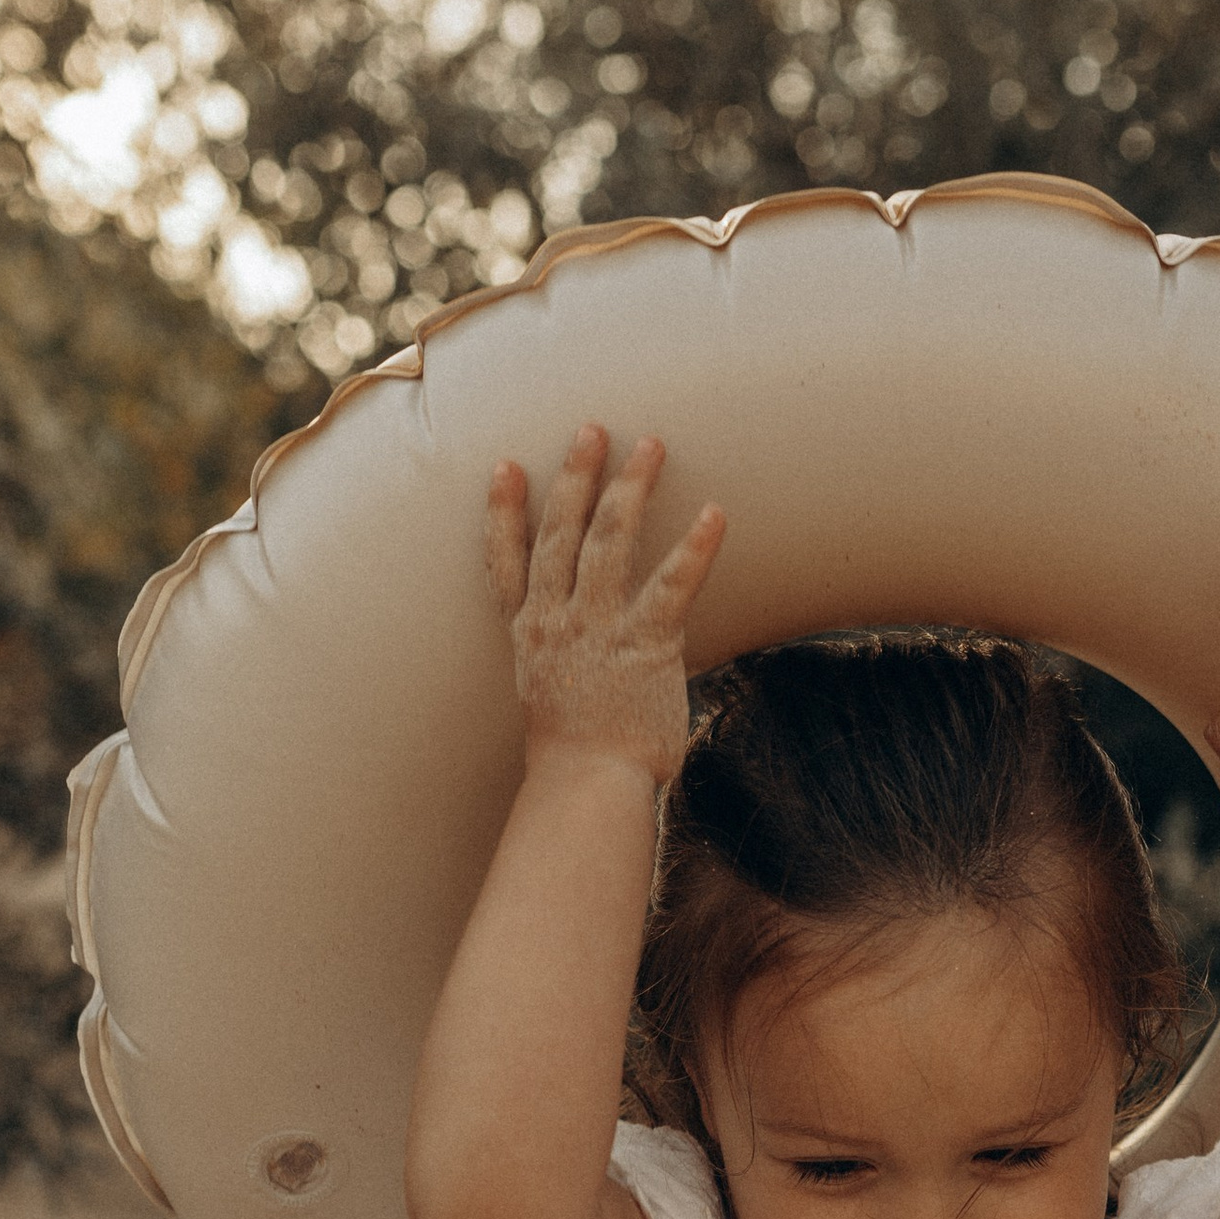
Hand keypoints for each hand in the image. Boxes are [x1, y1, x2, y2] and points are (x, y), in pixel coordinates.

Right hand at [490, 421, 725, 790]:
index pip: (508, 562)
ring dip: (628, 488)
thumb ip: (570, 672)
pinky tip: (715, 515)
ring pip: (609, 541)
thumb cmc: (577, 762)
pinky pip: (671, 585)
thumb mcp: (555, 705)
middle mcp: (557, 622)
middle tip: (592, 429)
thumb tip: (591, 673)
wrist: (586, 789)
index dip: (504, 512)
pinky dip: (694, 549)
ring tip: (649, 446)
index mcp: (531, 636)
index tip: (506, 468)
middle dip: (575, 476)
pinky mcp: (644, 644)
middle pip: (560, 532)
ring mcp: (598, 629)